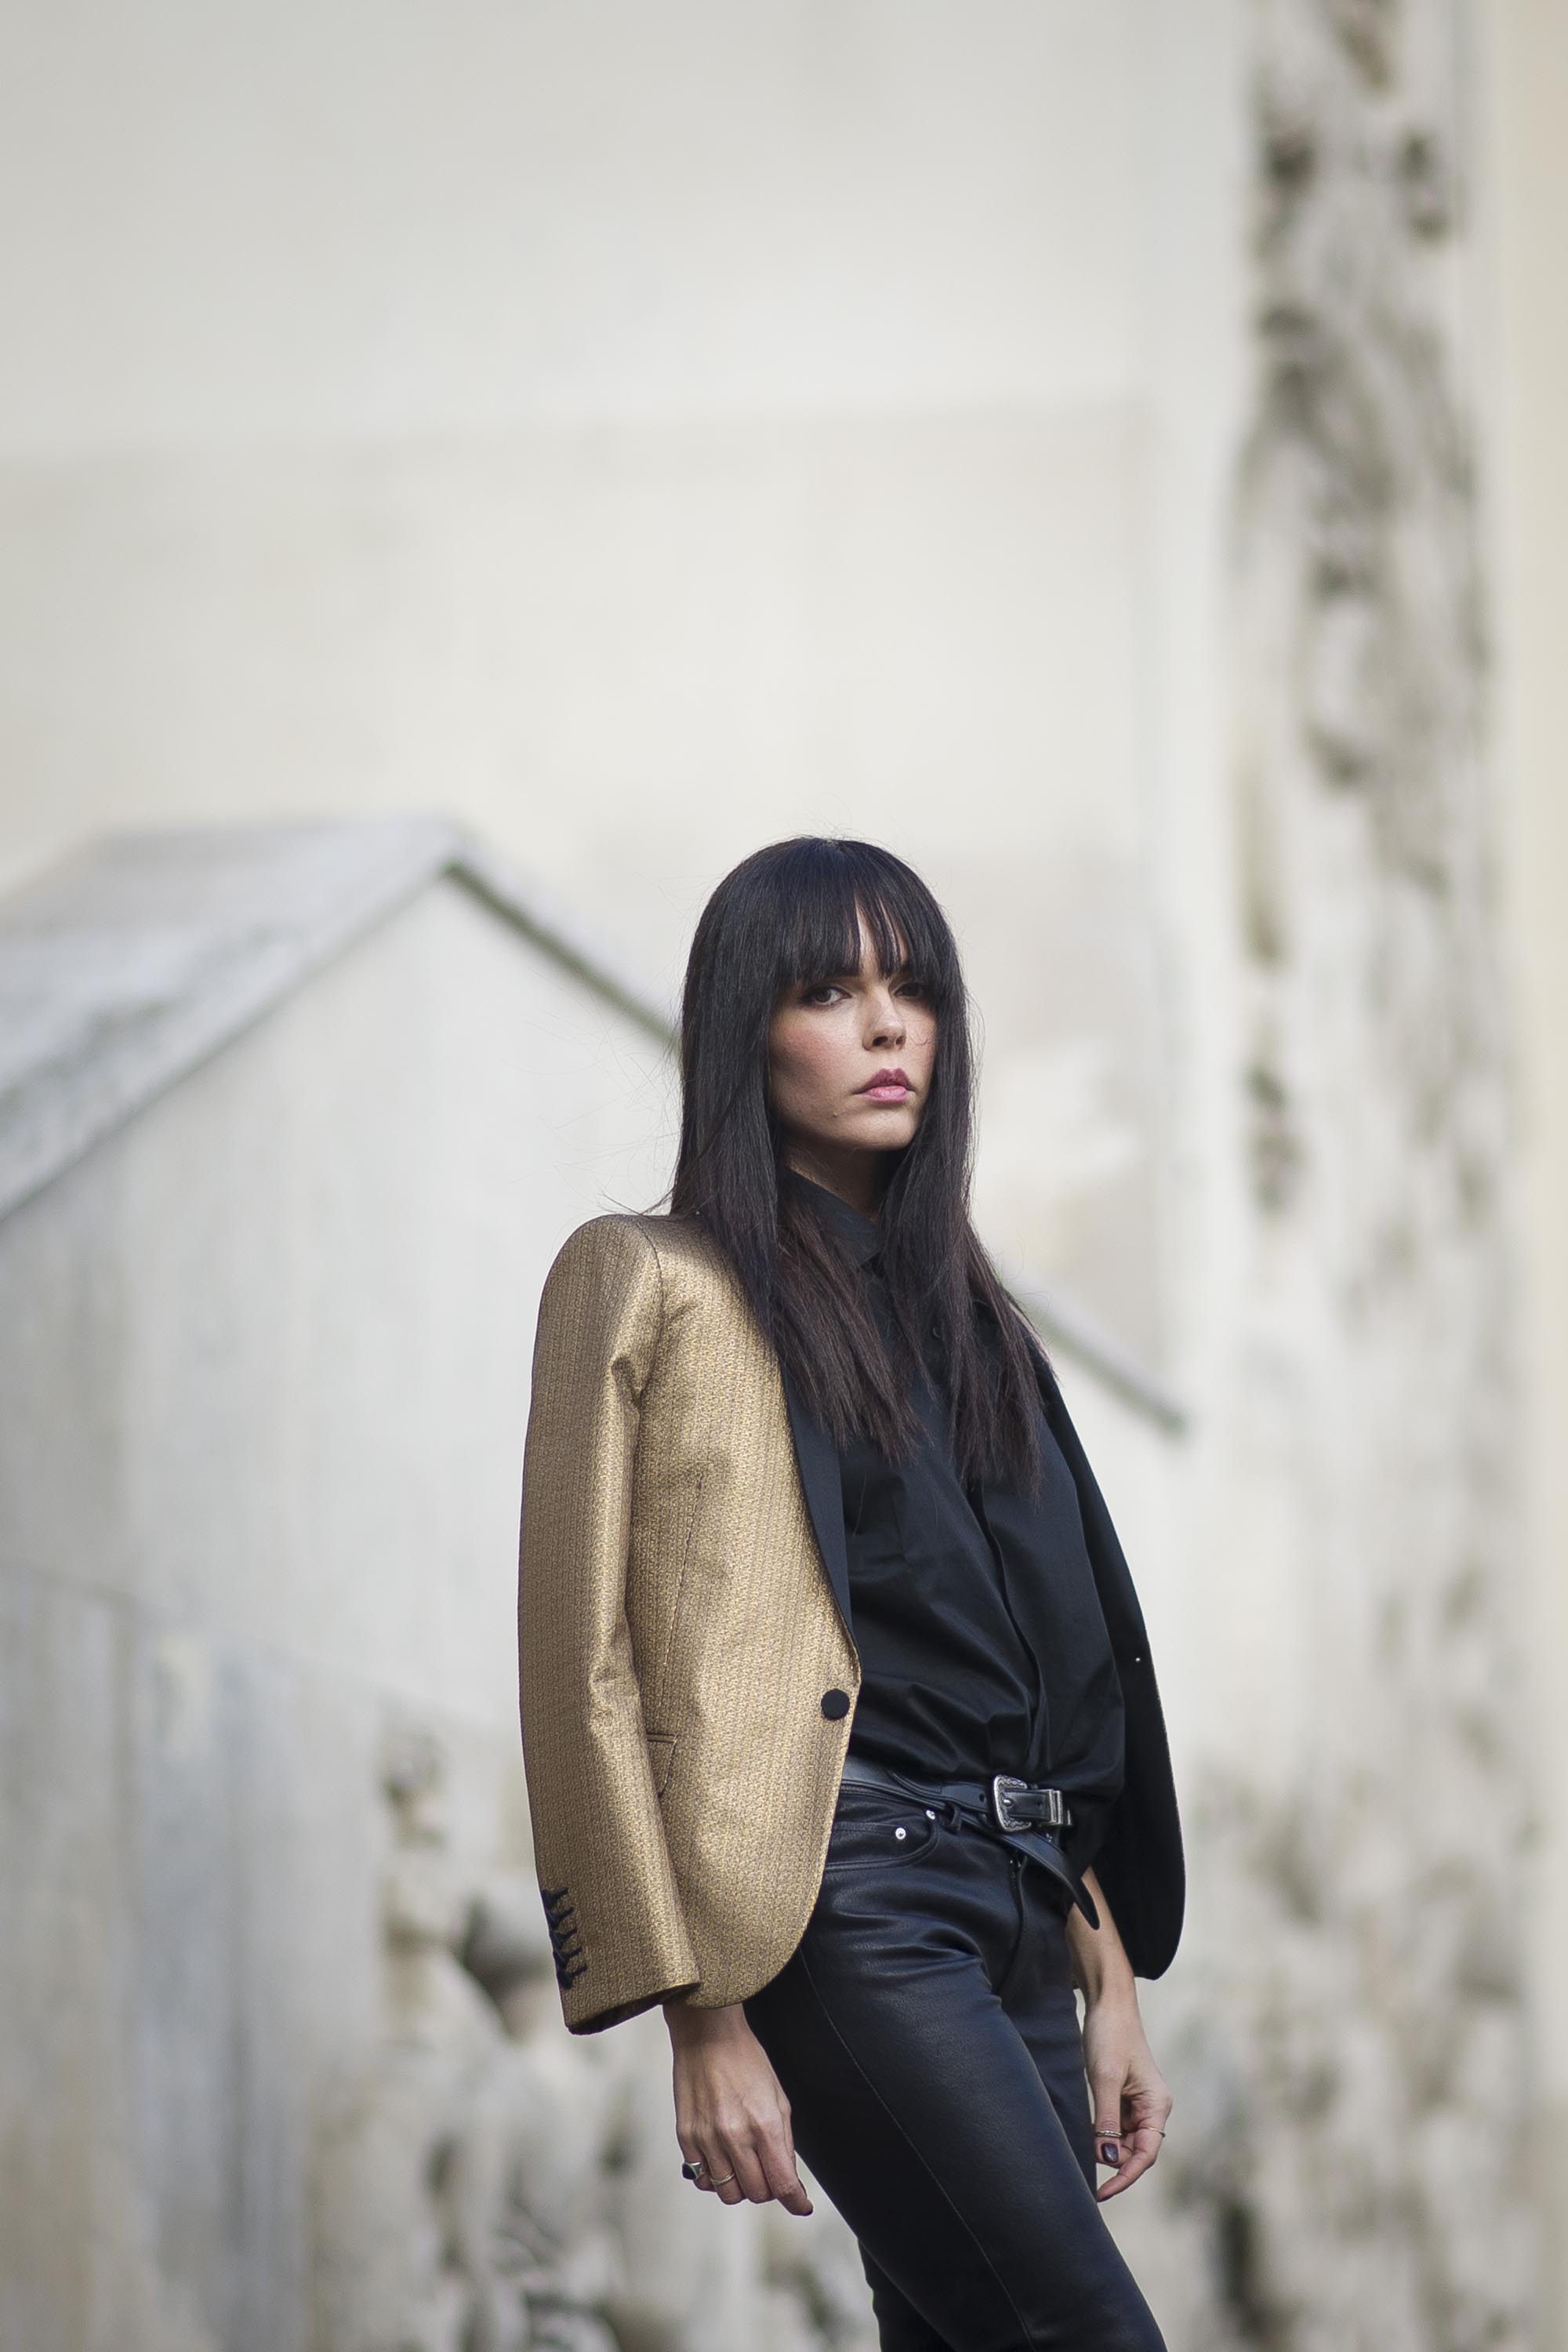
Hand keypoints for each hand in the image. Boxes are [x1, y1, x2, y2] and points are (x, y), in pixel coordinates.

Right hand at [664, 2000, 813, 2215]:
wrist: (707, 2035)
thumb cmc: (748, 2062)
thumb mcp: (779, 2098)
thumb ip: (784, 2142)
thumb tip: (790, 2183)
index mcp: (764, 2124)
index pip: (783, 2184)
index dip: (796, 2202)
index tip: (801, 2206)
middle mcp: (735, 2136)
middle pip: (756, 2193)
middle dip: (768, 2189)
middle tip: (769, 2172)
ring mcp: (707, 2138)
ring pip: (728, 2193)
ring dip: (742, 2186)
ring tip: (745, 2166)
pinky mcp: (686, 2137)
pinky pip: (703, 2179)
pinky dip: (716, 2178)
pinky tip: (722, 2159)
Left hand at [1080, 1987, 1171, 2200]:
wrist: (1107, 2003)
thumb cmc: (1110, 2035)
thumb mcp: (1105, 2079)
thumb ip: (1107, 2122)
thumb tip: (1109, 2161)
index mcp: (1157, 2105)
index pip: (1146, 2154)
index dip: (1125, 2177)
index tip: (1102, 2192)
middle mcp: (1152, 2107)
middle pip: (1136, 2151)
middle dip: (1115, 2166)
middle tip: (1087, 2180)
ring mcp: (1138, 2102)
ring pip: (1125, 2141)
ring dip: (1107, 2152)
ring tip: (1083, 2159)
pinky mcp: (1124, 2096)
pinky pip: (1116, 2126)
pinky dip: (1103, 2136)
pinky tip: (1087, 2140)